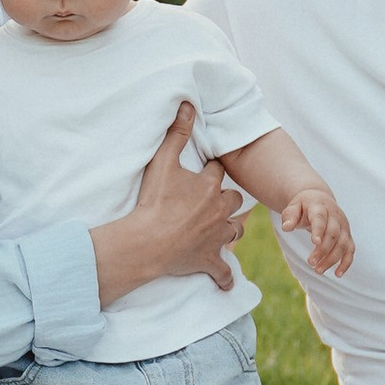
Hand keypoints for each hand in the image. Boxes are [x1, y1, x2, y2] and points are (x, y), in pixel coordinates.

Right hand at [92, 101, 250, 303]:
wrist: (149, 241)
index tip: (207, 171)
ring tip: (223, 228)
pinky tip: (226, 280)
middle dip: (228, 199)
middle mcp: (218, 211)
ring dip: (231, 228)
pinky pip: (222, 272)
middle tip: (215, 200)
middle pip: (234, 201)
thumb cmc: (154, 202)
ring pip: (235, 231)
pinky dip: (225, 277)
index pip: (219, 173)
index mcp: (209, 187)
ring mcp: (215, 237)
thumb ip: (177, 133)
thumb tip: (187, 105)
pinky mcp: (208, 260)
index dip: (213, 171)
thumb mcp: (163, 162)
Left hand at [279, 182, 353, 274]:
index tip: (315, 243)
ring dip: (332, 259)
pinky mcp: (347, 235)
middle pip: (333, 234)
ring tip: (318, 271)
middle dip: (323, 250)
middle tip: (310, 263)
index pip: (320, 218)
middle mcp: (335, 216)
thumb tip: (286, 227)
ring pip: (342, 244)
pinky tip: (337, 274)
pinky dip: (346, 262)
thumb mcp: (294, 207)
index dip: (319, 230)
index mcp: (320, 207)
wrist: (320, 199)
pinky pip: (350, 250)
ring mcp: (343, 226)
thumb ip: (289, 216)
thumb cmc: (304, 206)